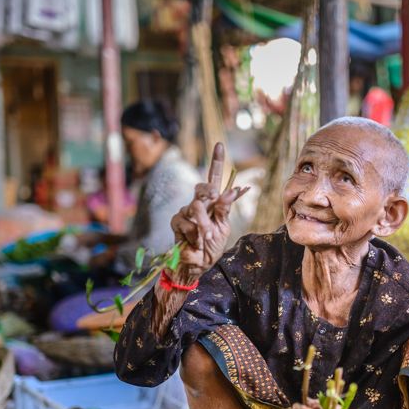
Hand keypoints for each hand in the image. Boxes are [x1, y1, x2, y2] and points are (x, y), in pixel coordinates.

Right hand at [169, 143, 249, 282]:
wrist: (197, 264)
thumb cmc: (211, 246)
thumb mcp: (223, 228)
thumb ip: (224, 209)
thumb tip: (232, 190)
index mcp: (212, 203)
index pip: (214, 178)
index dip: (216, 161)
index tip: (220, 144)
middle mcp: (198, 203)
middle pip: (202, 187)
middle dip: (208, 192)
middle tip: (213, 197)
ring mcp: (186, 211)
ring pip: (196, 207)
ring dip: (204, 224)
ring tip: (207, 236)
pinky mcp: (176, 221)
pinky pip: (187, 221)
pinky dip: (195, 234)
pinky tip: (195, 241)